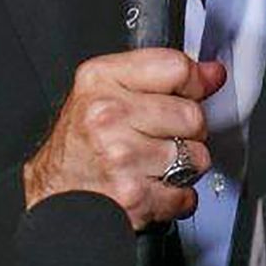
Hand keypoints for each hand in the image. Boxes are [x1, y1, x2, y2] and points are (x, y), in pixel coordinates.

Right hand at [22, 49, 223, 228]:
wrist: (53, 192)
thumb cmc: (80, 143)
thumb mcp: (107, 90)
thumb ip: (162, 75)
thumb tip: (213, 72)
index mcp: (101, 80)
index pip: (177, 68)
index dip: (193, 84)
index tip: (190, 93)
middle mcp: (107, 116)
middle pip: (193, 115)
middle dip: (186, 131)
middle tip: (158, 137)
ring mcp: (120, 156)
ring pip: (197, 156)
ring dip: (183, 166)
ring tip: (151, 163)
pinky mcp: (132, 195)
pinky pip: (185, 194)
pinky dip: (174, 197)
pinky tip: (149, 187)